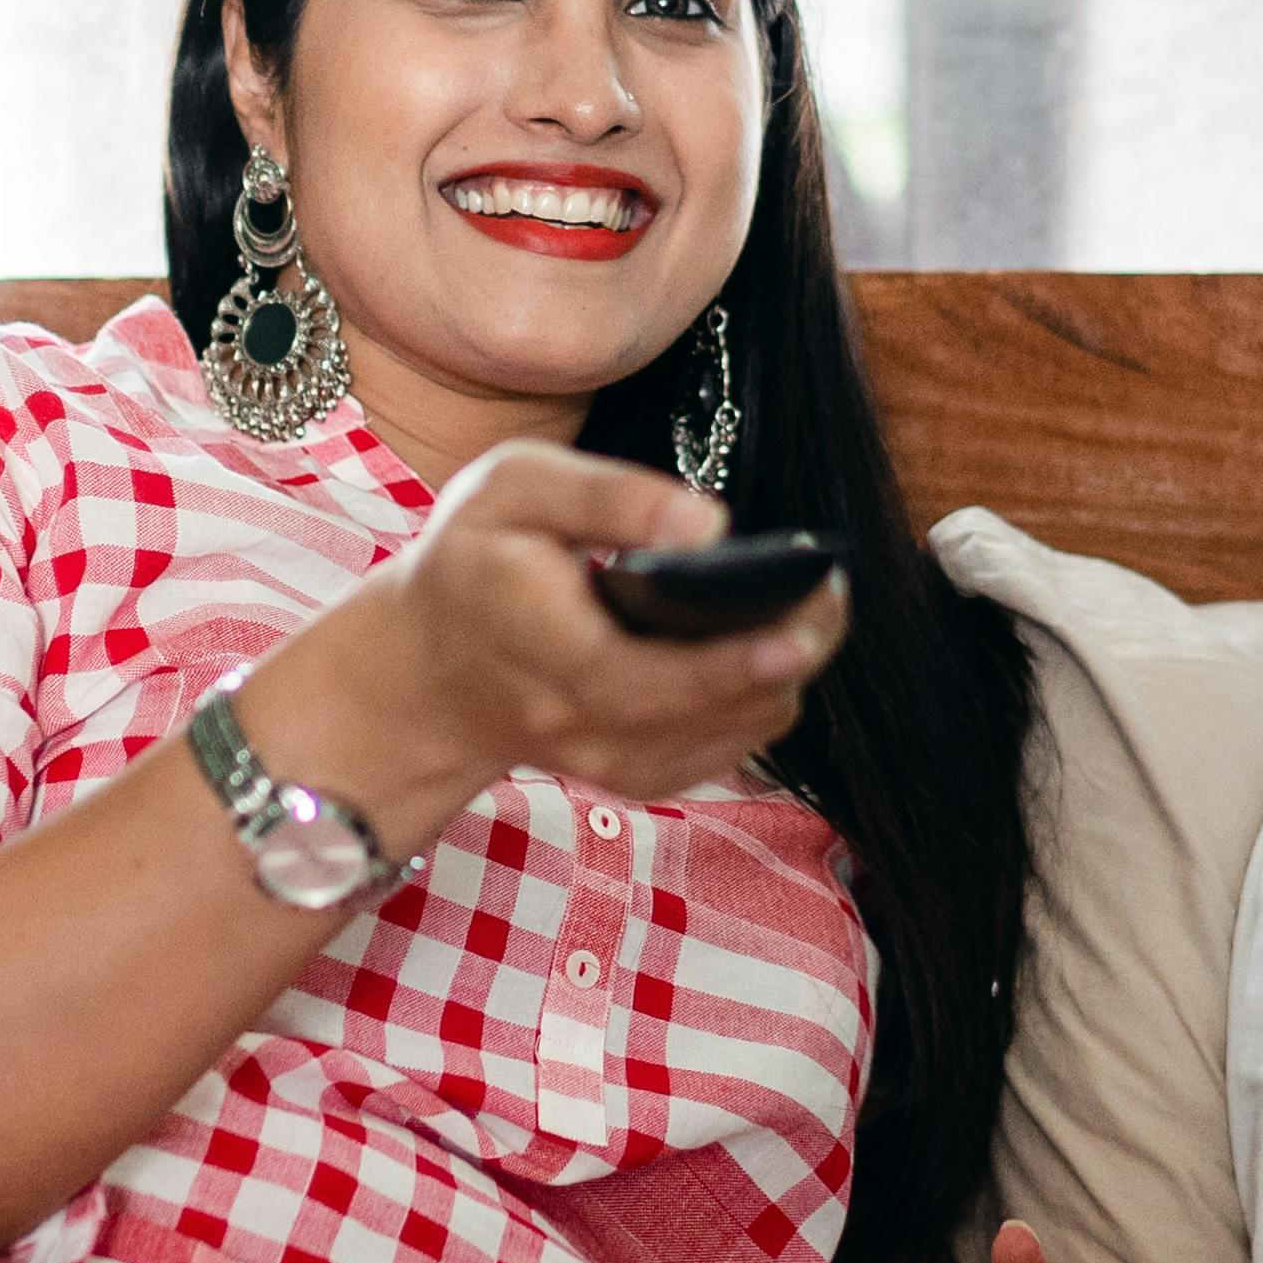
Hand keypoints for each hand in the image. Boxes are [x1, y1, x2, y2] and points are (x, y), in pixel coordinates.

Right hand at [243, 440, 843, 839]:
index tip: (796, 630)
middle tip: (830, 595)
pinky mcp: (637, 774)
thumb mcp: (512, 488)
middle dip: (785, 656)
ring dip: (782, 675)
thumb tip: (712, 525)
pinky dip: (759, 699)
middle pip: (704, 711)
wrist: (432, 669)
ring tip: (809, 610)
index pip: (639, 676)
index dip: (726, 662)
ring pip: (730, 733)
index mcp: (538, 645)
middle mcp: (574, 722)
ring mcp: (608, 760)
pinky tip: (766, 650)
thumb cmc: (476, 559)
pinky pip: (725, 746)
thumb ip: (607, 495)